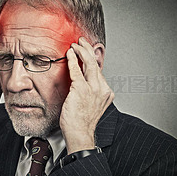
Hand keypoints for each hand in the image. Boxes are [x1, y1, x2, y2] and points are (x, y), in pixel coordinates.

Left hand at [60, 37, 113, 153]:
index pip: (98, 70)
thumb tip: (79, 78)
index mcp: (105, 92)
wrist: (79, 134)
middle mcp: (102, 89)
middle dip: (88, 50)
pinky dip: (73, 60)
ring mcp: (93, 89)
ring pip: (89, 64)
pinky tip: (70, 53)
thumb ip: (88, 90)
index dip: (92, 58)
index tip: (86, 51)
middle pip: (96, 64)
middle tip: (82, 41)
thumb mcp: (89, 104)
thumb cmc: (81, 122)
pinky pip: (77, 70)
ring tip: (76, 44)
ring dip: (82, 51)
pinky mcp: (81, 90)